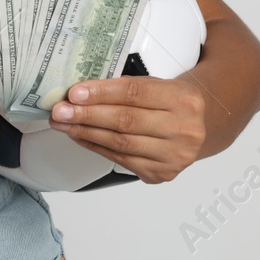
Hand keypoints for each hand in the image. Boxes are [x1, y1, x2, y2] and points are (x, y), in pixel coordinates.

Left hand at [48, 75, 208, 182]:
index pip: (135, 93)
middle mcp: (183, 130)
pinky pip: (121, 160)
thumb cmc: (171, 102)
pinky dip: (96, 147)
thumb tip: (81, 94)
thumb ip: (126, 89)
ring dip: (86, 133)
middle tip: (60, 110)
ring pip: (120, 143)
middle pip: (126, 121)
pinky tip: (80, 137)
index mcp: (183, 99)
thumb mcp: (159, 85)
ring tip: (63, 123)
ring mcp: (174, 156)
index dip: (102, 93)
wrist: (199, 127)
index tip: (75, 93)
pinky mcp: (161, 174)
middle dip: (87, 115)